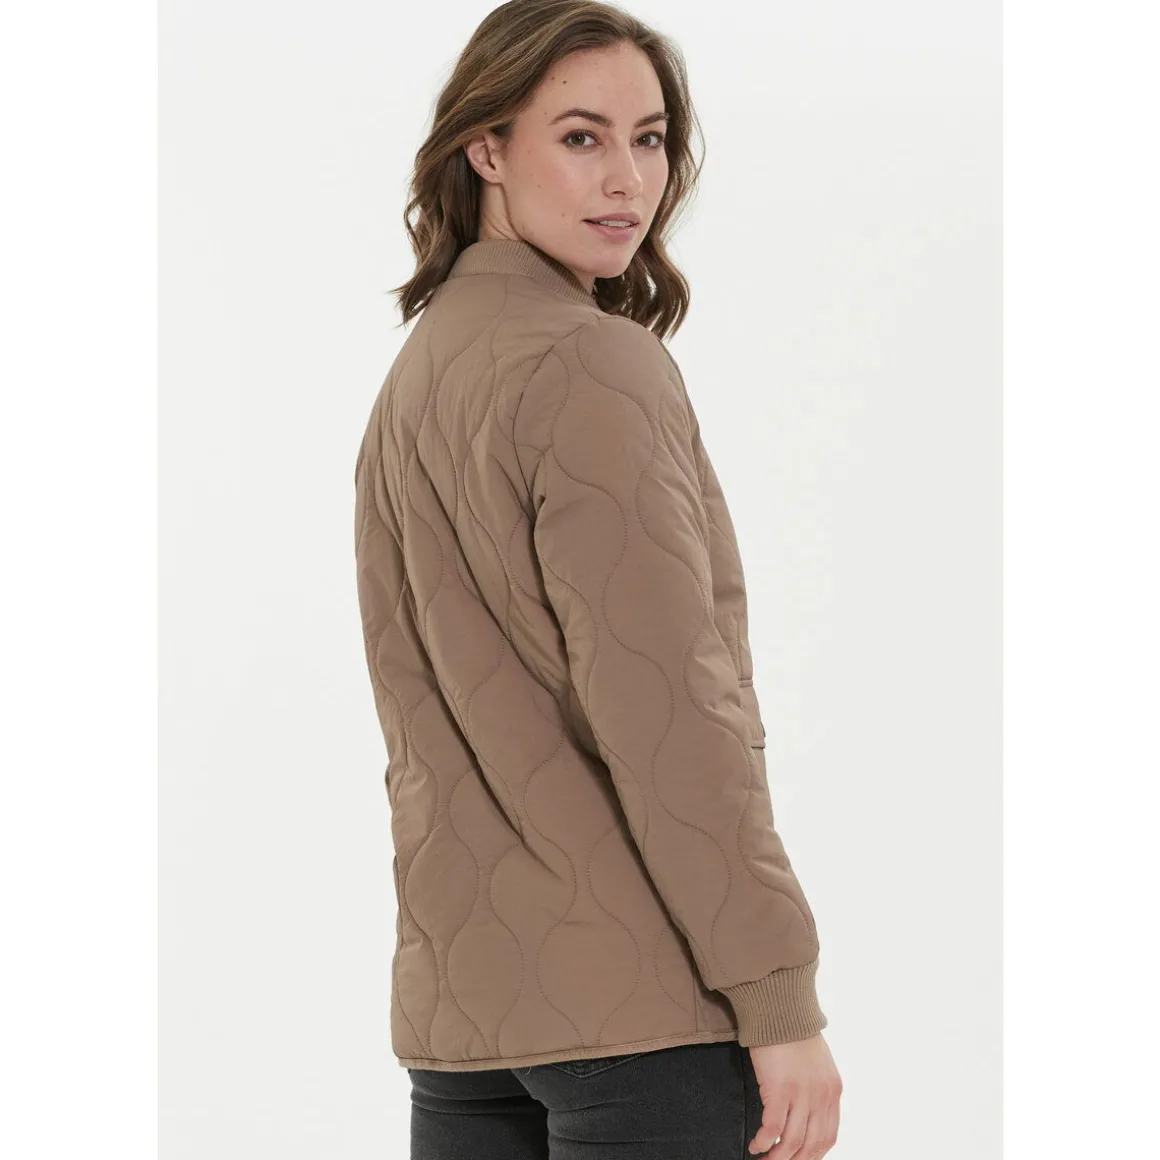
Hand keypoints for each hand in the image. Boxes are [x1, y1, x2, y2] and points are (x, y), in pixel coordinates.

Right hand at [746, 1032, 841, 1156]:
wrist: (780, 1010)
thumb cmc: (794, 1033)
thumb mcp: (818, 1063)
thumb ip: (817, 1088)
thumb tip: (806, 1113)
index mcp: (833, 1091)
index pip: (828, 1136)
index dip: (813, 1154)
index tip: (800, 1159)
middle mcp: (821, 1097)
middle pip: (811, 1145)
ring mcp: (801, 1094)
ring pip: (792, 1142)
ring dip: (777, 1158)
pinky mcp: (779, 1089)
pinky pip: (772, 1128)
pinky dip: (764, 1141)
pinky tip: (756, 1145)